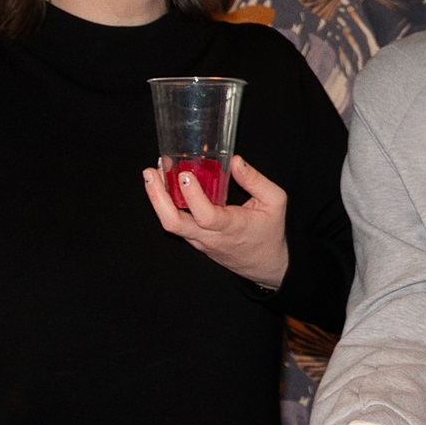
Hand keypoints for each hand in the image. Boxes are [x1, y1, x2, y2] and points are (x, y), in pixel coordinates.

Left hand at [144, 154, 289, 288]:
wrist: (264, 264)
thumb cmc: (269, 231)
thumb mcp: (274, 201)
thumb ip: (256, 180)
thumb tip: (235, 161)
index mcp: (232, 227)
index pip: (206, 216)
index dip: (193, 196)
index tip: (185, 175)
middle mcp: (210, 236)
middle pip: (174, 224)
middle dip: (157, 198)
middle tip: (150, 174)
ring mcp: (199, 240)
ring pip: (170, 224)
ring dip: (157, 199)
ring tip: (152, 174)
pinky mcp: (194, 239)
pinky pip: (175, 222)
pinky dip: (166, 203)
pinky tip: (163, 184)